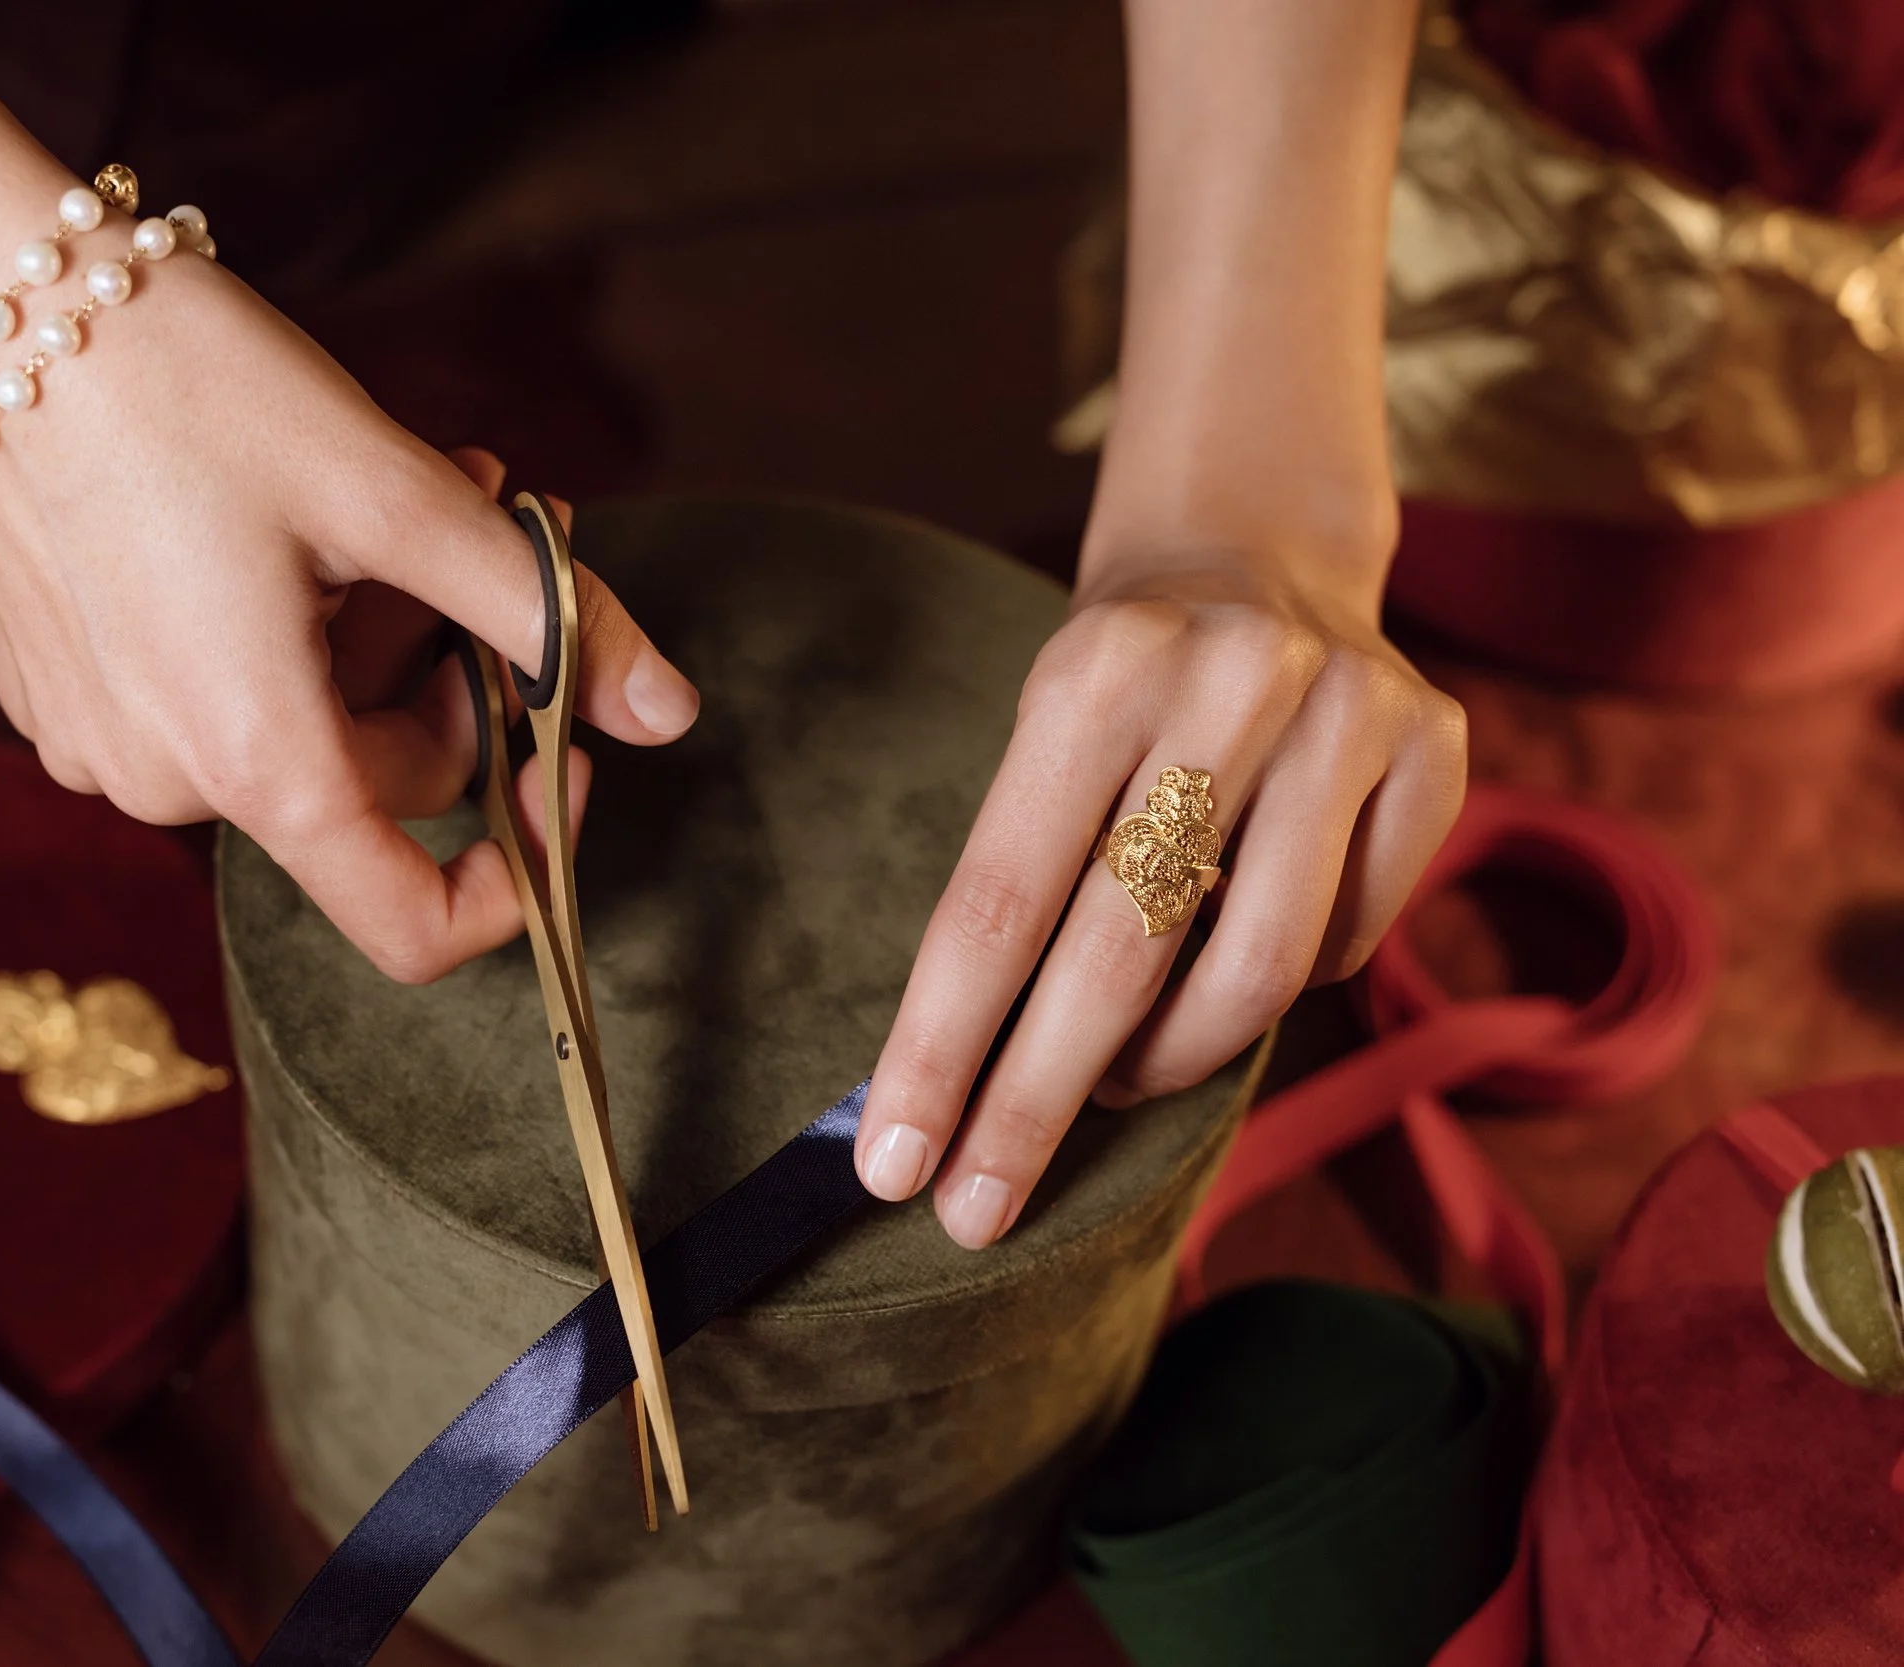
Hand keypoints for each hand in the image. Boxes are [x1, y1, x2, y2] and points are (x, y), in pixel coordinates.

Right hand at [0, 249, 698, 981]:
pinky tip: (300, 507)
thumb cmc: (185, 385)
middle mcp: (162, 780)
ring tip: (417, 480)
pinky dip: (289, 623)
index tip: (560, 751)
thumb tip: (670, 712)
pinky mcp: (61, 689)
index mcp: (253, 758)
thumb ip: (545, 613)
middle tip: (502, 510)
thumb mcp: (391, 493)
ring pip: (302, 725)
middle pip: (375, 781)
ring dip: (383, 623)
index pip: (411, 926)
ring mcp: (98, 740)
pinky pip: (215, 694)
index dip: (518, 867)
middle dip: (459, 661)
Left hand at [852, 544, 1465, 1246]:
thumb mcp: (1039, 742)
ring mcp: (1351, 711)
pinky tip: (1222, 972)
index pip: (998, 901)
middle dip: (1034, 1104)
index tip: (892, 1166)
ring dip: (1162, 1064)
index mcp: (1095, 671)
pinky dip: (1270, 993)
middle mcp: (1231, 679)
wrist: (1257, 557)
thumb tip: (953, 1101)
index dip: (942, 1048)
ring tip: (1109, 1084)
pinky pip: (1346, 946)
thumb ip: (1016, 895)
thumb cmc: (1118, 691)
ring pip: (1255, 974)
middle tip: (976, 1210)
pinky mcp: (1440, 750)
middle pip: (1120, 954)